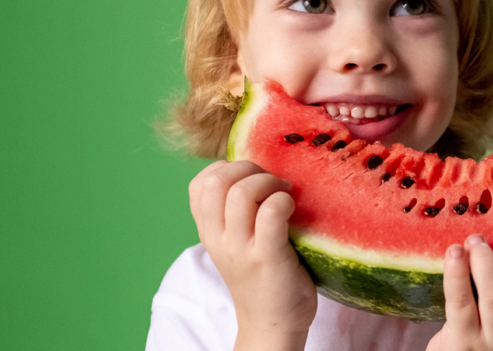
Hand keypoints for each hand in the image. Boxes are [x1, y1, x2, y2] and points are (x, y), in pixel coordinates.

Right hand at [188, 160, 316, 350]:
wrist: (272, 324)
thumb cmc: (263, 278)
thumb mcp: (237, 244)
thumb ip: (236, 214)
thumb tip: (256, 173)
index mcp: (209, 232)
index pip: (199, 183)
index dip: (227, 169)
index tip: (251, 179)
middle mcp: (219, 239)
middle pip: (216, 181)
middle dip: (248, 168)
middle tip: (272, 183)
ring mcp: (241, 249)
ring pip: (242, 193)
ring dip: (270, 183)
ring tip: (285, 195)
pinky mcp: (267, 258)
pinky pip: (270, 213)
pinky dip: (283, 201)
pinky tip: (292, 209)